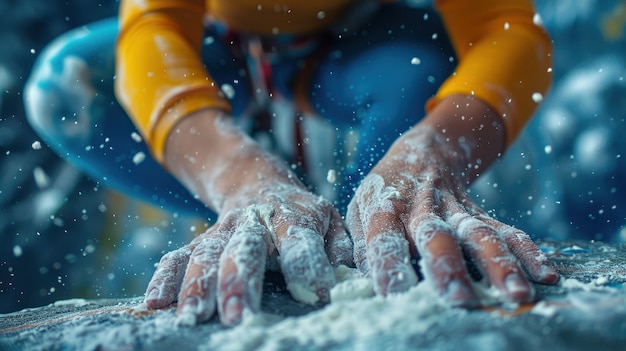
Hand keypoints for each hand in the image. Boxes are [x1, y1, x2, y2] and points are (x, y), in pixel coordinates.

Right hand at [143, 110, 351, 324]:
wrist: (259, 183)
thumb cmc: (303, 216)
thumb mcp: (330, 222)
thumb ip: (341, 249)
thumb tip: (356, 280)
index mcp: (295, 219)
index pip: (301, 243)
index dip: (309, 268)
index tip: (317, 296)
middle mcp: (255, 223)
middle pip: (244, 250)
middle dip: (238, 282)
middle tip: (235, 316)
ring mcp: (224, 230)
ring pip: (206, 254)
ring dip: (196, 285)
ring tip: (189, 317)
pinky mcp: (202, 239)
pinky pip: (178, 255)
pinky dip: (164, 278)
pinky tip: (153, 304)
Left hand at [346, 122, 558, 306]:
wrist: (423, 153)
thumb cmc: (385, 192)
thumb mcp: (361, 209)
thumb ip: (362, 246)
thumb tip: (369, 279)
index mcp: (386, 210)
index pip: (384, 240)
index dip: (388, 266)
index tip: (394, 294)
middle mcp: (423, 211)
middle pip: (437, 238)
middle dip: (449, 268)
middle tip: (458, 298)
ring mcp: (456, 211)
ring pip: (480, 235)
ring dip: (499, 264)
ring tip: (516, 294)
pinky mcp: (480, 213)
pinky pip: (506, 230)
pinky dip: (527, 251)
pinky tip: (545, 274)